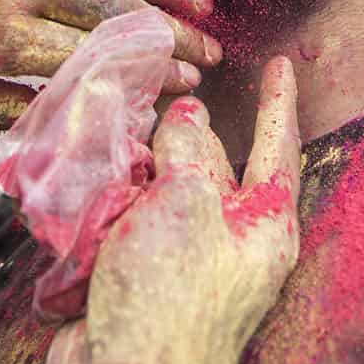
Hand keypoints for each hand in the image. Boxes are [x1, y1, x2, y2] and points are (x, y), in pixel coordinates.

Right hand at [45, 59, 300, 363]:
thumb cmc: (168, 299)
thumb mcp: (185, 205)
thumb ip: (188, 152)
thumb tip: (187, 118)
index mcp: (263, 227)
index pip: (277, 147)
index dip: (277, 102)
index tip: (281, 64)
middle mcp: (230, 242)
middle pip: (206, 165)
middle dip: (177, 139)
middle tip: (153, 104)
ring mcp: (184, 262)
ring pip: (157, 190)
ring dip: (131, 174)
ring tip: (110, 157)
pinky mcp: (140, 277)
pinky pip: (125, 223)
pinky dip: (103, 208)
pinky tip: (81, 198)